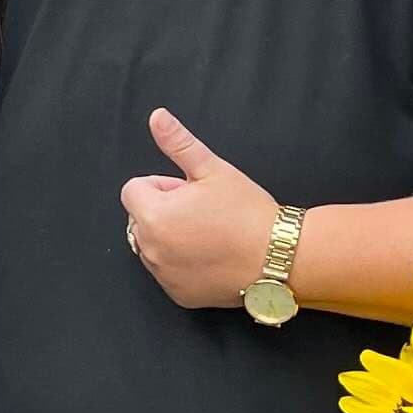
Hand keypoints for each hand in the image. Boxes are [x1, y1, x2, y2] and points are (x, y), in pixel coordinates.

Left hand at [121, 109, 281, 311]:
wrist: (279, 257)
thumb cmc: (247, 212)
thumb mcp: (213, 169)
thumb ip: (179, 143)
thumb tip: (157, 117)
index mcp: (153, 215)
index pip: (134, 190)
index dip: (163, 186)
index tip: (192, 191)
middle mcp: (150, 250)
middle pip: (141, 218)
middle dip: (164, 211)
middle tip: (204, 211)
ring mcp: (163, 276)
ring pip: (153, 246)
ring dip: (170, 237)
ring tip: (210, 234)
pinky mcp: (178, 295)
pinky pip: (168, 272)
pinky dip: (182, 263)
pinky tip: (212, 256)